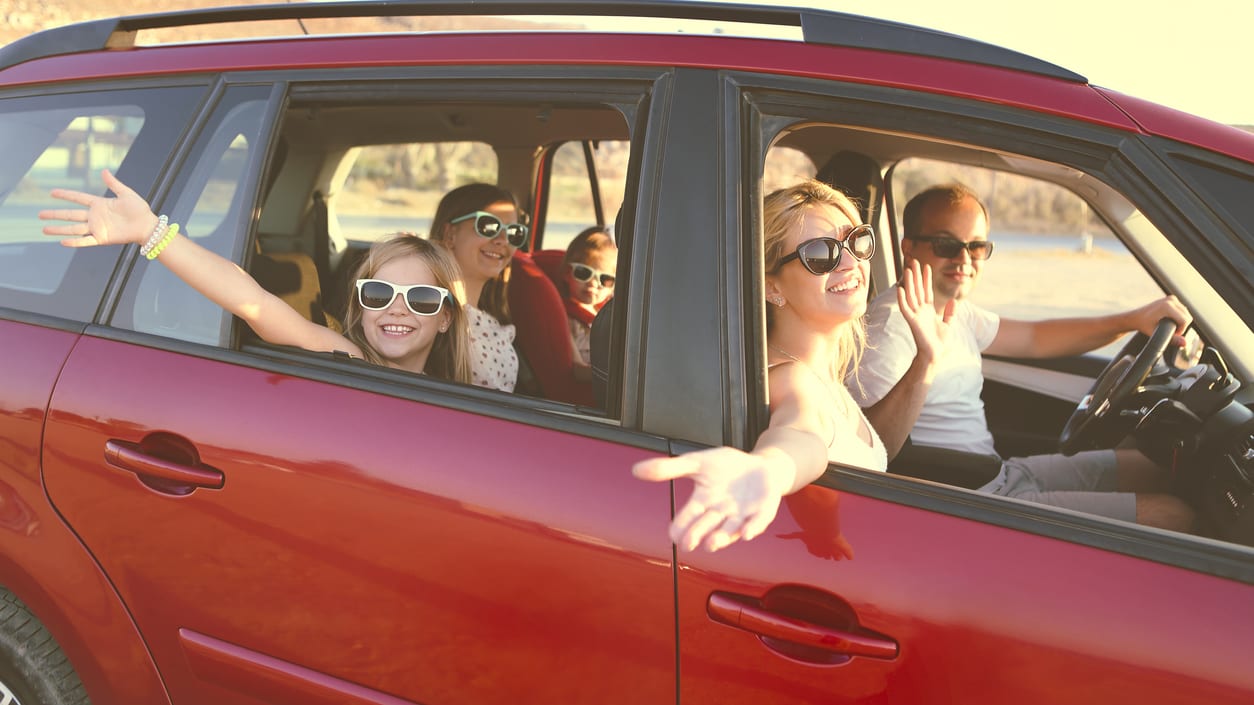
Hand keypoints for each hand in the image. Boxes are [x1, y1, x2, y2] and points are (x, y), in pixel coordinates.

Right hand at [40, 169, 157, 247]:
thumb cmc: (140, 209)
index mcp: (99, 204)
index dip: (65, 195)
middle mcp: (95, 216)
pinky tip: (62, 242)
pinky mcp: (102, 238)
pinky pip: (85, 241)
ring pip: (73, 229)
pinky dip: (75, 242)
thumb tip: (104, 171)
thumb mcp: (127, 193)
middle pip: (70, 215)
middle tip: (40, 214)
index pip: (78, 198)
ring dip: (59, 229)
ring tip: (44, 229)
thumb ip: (114, 184)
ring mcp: (97, 228)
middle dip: (55, 214)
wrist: (148, 226)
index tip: (52, 192)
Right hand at [633, 446, 793, 551]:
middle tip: (688, 543)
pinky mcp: (763, 511)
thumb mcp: (697, 462)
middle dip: (697, 535)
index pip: (688, 517)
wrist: (762, 466)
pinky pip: (758, 521)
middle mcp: (721, 513)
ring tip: (712, 543)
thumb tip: (636, 470)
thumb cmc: (727, 467)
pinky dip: (753, 527)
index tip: (673, 535)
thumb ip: (669, 468)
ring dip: (722, 537)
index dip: (681, 526)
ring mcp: (742, 514)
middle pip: (707, 526)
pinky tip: (747, 533)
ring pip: (730, 529)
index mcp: (704, 502)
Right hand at [897, 261, 952, 366]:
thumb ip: (951, 312)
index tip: (926, 266)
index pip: (926, 290)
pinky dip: (902, 299)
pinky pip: (905, 308)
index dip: (926, 279)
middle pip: (917, 289)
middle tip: (913, 261)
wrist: (935, 354)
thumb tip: (954, 301)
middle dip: (916, 275)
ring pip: (911, 295)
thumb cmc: (940, 342)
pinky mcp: (912, 322)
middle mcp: (920, 310)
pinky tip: (900, 289)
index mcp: (928, 310)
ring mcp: (915, 315)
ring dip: (909, 282)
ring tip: (908, 269)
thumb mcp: (948, 324)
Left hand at [1130, 295, 1191, 345]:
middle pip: (1188, 317)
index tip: (1171, 333)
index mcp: (1167, 306)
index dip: (1180, 330)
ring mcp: (1172, 298)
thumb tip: (1185, 343)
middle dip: (1181, 326)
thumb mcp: (1156, 333)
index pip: (1185, 321)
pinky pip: (1183, 310)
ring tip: (1168, 326)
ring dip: (1180, 322)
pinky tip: (1169, 320)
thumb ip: (1172, 339)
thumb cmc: (1143, 325)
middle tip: (1169, 331)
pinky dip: (1179, 317)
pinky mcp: (1172, 299)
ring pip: (1186, 314)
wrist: (1135, 317)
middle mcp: (1171, 300)